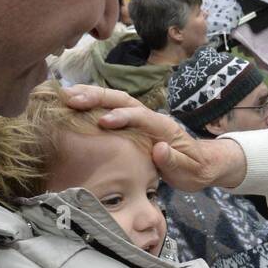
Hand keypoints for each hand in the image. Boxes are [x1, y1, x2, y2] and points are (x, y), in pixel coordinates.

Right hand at [61, 84, 247, 189]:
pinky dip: (92, 105)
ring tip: (65, 96)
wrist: (201, 165)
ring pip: (115, 101)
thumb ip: (174, 161)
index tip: (103, 121)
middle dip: (98, 98)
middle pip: (123, 101)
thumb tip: (160, 149)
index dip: (123, 117)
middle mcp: (151, 118)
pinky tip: (72, 106)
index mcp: (164, 127)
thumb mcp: (189, 171)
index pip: (142, 117)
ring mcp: (141, 119)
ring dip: (91, 96)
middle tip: (72, 99)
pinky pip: (111, 110)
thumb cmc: (195, 170)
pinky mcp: (132, 125)